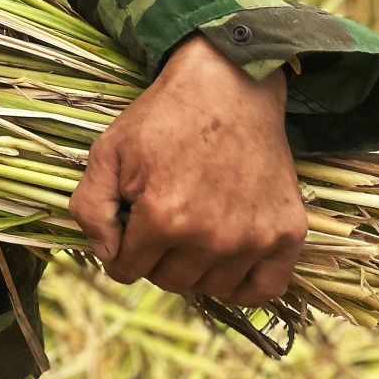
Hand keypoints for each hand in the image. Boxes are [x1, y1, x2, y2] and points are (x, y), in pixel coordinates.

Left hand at [67, 33, 306, 308]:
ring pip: (209, 287)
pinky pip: (262, 290)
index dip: (119, 248)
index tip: (128, 224)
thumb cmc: (164, 118)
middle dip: (154, 256)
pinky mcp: (287, 235)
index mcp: (163, 218)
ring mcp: (253, 239)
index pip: (126, 269)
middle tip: (161, 219)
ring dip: (194, 267)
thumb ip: (90, 208)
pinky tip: (225, 260)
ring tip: (192, 227)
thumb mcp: (107, 152)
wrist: (229, 87)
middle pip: (167, 281)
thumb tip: (107, 255)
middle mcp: (211, 238)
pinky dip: (241, 285)